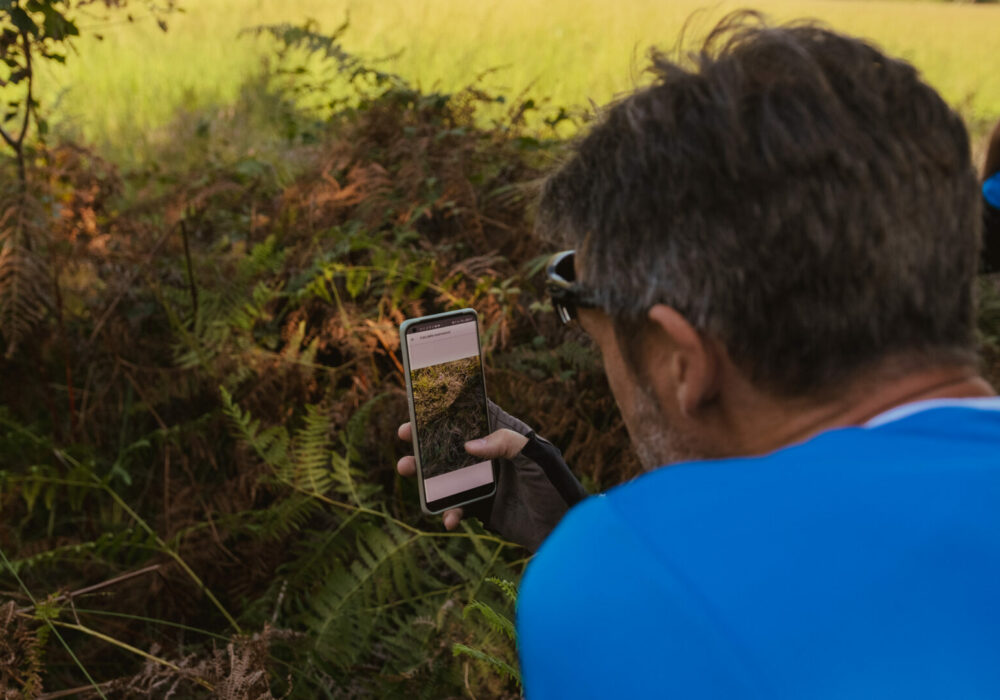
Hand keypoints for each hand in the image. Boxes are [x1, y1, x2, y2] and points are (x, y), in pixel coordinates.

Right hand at [396, 401, 580, 550]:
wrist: (565, 533)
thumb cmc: (557, 487)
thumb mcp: (538, 458)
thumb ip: (507, 444)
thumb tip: (469, 444)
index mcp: (506, 437)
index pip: (475, 415)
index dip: (450, 408)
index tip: (423, 404)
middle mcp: (492, 457)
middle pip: (453, 443)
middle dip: (426, 439)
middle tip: (404, 435)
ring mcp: (485, 482)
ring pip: (447, 474)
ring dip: (425, 473)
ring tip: (405, 469)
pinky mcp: (483, 508)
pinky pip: (458, 506)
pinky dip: (449, 512)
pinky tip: (448, 518)